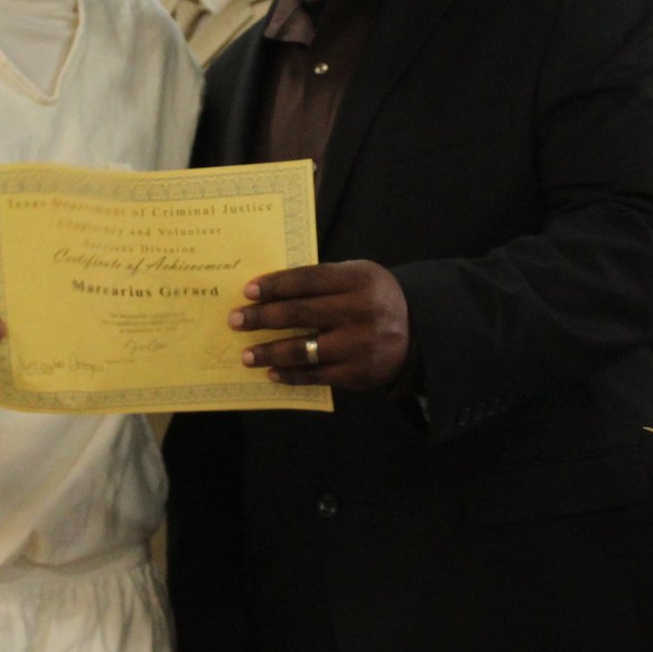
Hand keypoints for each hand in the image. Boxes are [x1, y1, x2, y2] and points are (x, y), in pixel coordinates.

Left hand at [230, 261, 410, 392]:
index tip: (248, 291)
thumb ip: (322, 281)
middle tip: (235, 320)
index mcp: (358, 280)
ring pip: (305, 349)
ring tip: (246, 354)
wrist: (417, 333)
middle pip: (301, 313)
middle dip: (262, 318)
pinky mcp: (360, 374)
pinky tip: (272, 372)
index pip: (308, 280)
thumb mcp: (357, 276)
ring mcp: (361, 345)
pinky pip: (317, 376)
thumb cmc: (372, 298)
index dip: (275, 285)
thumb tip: (269, 291)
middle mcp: (361, 311)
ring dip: (270, 352)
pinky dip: (291, 374)